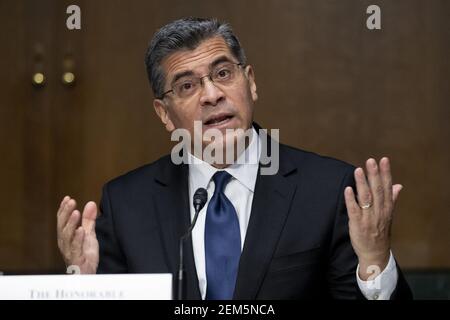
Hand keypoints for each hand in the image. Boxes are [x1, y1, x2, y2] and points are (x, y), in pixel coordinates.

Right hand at [56, 196, 98, 273]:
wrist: (86, 274)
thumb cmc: (85, 254)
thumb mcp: (89, 234)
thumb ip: (89, 220)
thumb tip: (91, 203)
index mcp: (65, 236)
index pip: (62, 220)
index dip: (63, 209)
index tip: (67, 198)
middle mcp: (64, 242)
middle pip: (62, 225)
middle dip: (65, 213)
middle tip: (71, 202)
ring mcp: (68, 250)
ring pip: (66, 235)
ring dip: (71, 223)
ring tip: (75, 213)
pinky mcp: (75, 258)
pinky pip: (75, 248)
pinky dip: (77, 238)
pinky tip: (81, 230)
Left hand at [344, 157, 401, 279]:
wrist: (375, 253)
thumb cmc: (380, 232)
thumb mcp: (388, 215)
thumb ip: (392, 199)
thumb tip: (398, 185)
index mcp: (387, 208)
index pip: (387, 187)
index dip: (386, 173)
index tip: (384, 160)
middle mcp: (379, 212)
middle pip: (377, 190)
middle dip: (374, 175)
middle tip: (371, 161)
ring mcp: (368, 218)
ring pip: (366, 198)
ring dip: (362, 183)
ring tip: (358, 170)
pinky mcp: (357, 224)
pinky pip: (354, 210)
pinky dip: (351, 200)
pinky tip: (348, 189)